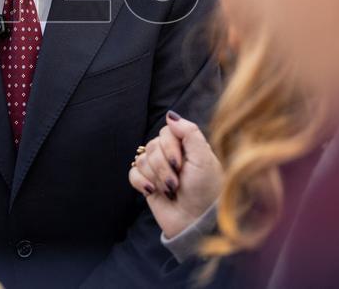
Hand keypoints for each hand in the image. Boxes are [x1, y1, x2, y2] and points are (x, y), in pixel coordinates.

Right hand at [128, 111, 222, 238]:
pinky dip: (141, 182)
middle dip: (163, 167)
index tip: (180, 164)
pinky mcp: (147, 183)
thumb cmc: (205, 190)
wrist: (195, 222)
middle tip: (177, 182)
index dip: (169, 147)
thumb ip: (190, 132)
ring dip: (156, 177)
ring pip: (142, 160)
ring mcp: (158, 169)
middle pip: (152, 146)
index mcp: (186, 146)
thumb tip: (170, 115)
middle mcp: (171, 155)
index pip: (166, 132)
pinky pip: (133, 173)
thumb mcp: (204, 159)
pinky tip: (151, 191)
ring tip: (170, 190)